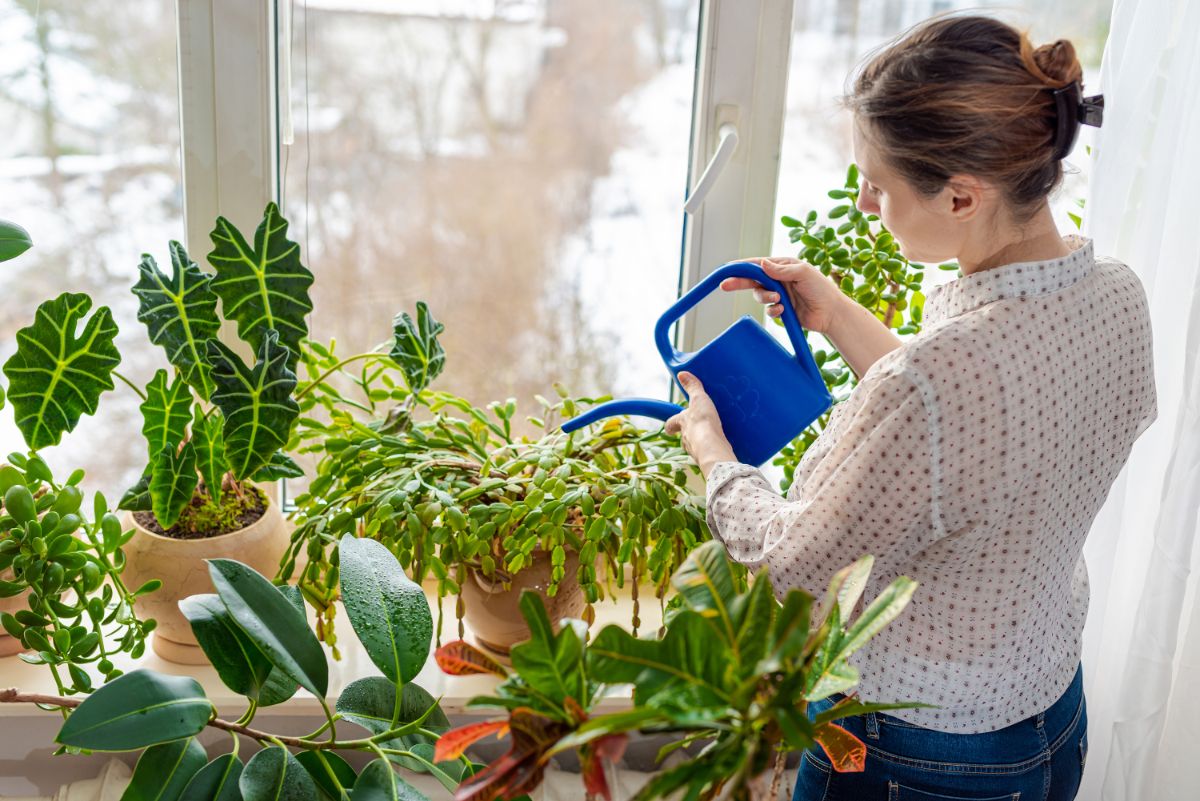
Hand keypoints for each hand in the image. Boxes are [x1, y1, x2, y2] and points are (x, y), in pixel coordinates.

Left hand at [664, 372, 736, 475]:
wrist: (712, 448)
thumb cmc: (702, 423)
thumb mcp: (698, 399)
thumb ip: (692, 387)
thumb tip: (682, 374)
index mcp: (681, 423)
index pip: (671, 424)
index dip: (670, 424)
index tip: (669, 426)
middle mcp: (686, 438)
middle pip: (683, 435)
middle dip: (689, 432)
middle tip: (697, 427)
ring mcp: (696, 450)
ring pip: (696, 445)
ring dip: (702, 440)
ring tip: (712, 435)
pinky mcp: (709, 456)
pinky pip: (709, 451)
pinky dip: (713, 448)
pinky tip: (721, 444)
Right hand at [719, 256, 848, 334]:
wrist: (831, 314)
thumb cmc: (822, 289)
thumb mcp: (803, 274)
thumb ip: (782, 270)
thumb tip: (762, 264)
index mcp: (784, 266)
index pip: (758, 264)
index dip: (742, 266)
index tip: (728, 268)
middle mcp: (779, 279)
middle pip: (753, 279)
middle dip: (739, 282)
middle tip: (725, 285)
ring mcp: (779, 294)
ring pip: (760, 295)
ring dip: (765, 298)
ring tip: (778, 300)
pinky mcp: (781, 309)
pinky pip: (768, 309)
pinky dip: (773, 310)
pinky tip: (783, 310)